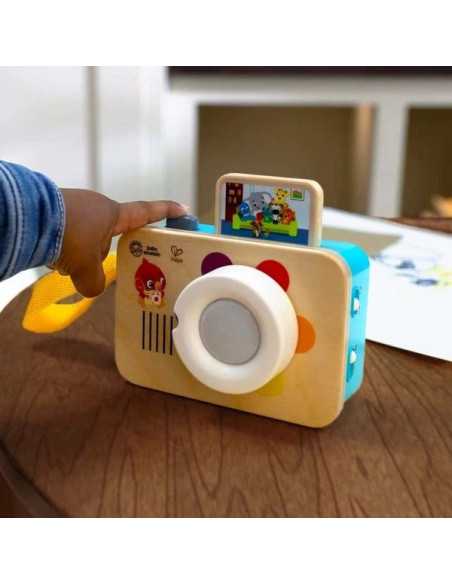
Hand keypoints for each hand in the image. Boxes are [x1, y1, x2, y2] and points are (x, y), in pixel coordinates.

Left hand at [54, 189, 187, 297]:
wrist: (29, 219)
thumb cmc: (69, 237)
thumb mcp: (86, 268)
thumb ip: (96, 282)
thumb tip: (93, 288)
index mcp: (114, 214)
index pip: (146, 213)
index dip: (166, 212)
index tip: (183, 210)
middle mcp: (97, 207)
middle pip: (110, 234)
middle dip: (101, 253)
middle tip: (92, 268)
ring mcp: (75, 206)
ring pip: (86, 238)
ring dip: (79, 254)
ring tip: (66, 266)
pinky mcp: (56, 210)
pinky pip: (67, 234)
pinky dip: (63, 249)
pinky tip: (54, 257)